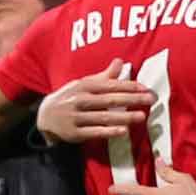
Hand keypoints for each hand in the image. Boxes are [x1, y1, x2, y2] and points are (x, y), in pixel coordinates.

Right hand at [36, 58, 155, 143]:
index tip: (146, 88)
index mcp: (84, 85)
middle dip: (132, 99)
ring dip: (124, 117)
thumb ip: (104, 76)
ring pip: (103, 117)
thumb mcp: (84, 84)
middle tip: (151, 100)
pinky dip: (109, 132)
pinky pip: (94, 132)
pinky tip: (123, 131)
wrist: (44, 116)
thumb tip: (121, 61)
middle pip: (110, 100)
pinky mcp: (74, 133)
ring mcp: (76, 117)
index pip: (110, 85)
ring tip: (141, 117)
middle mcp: (80, 99)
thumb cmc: (70, 97)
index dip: (129, 86)